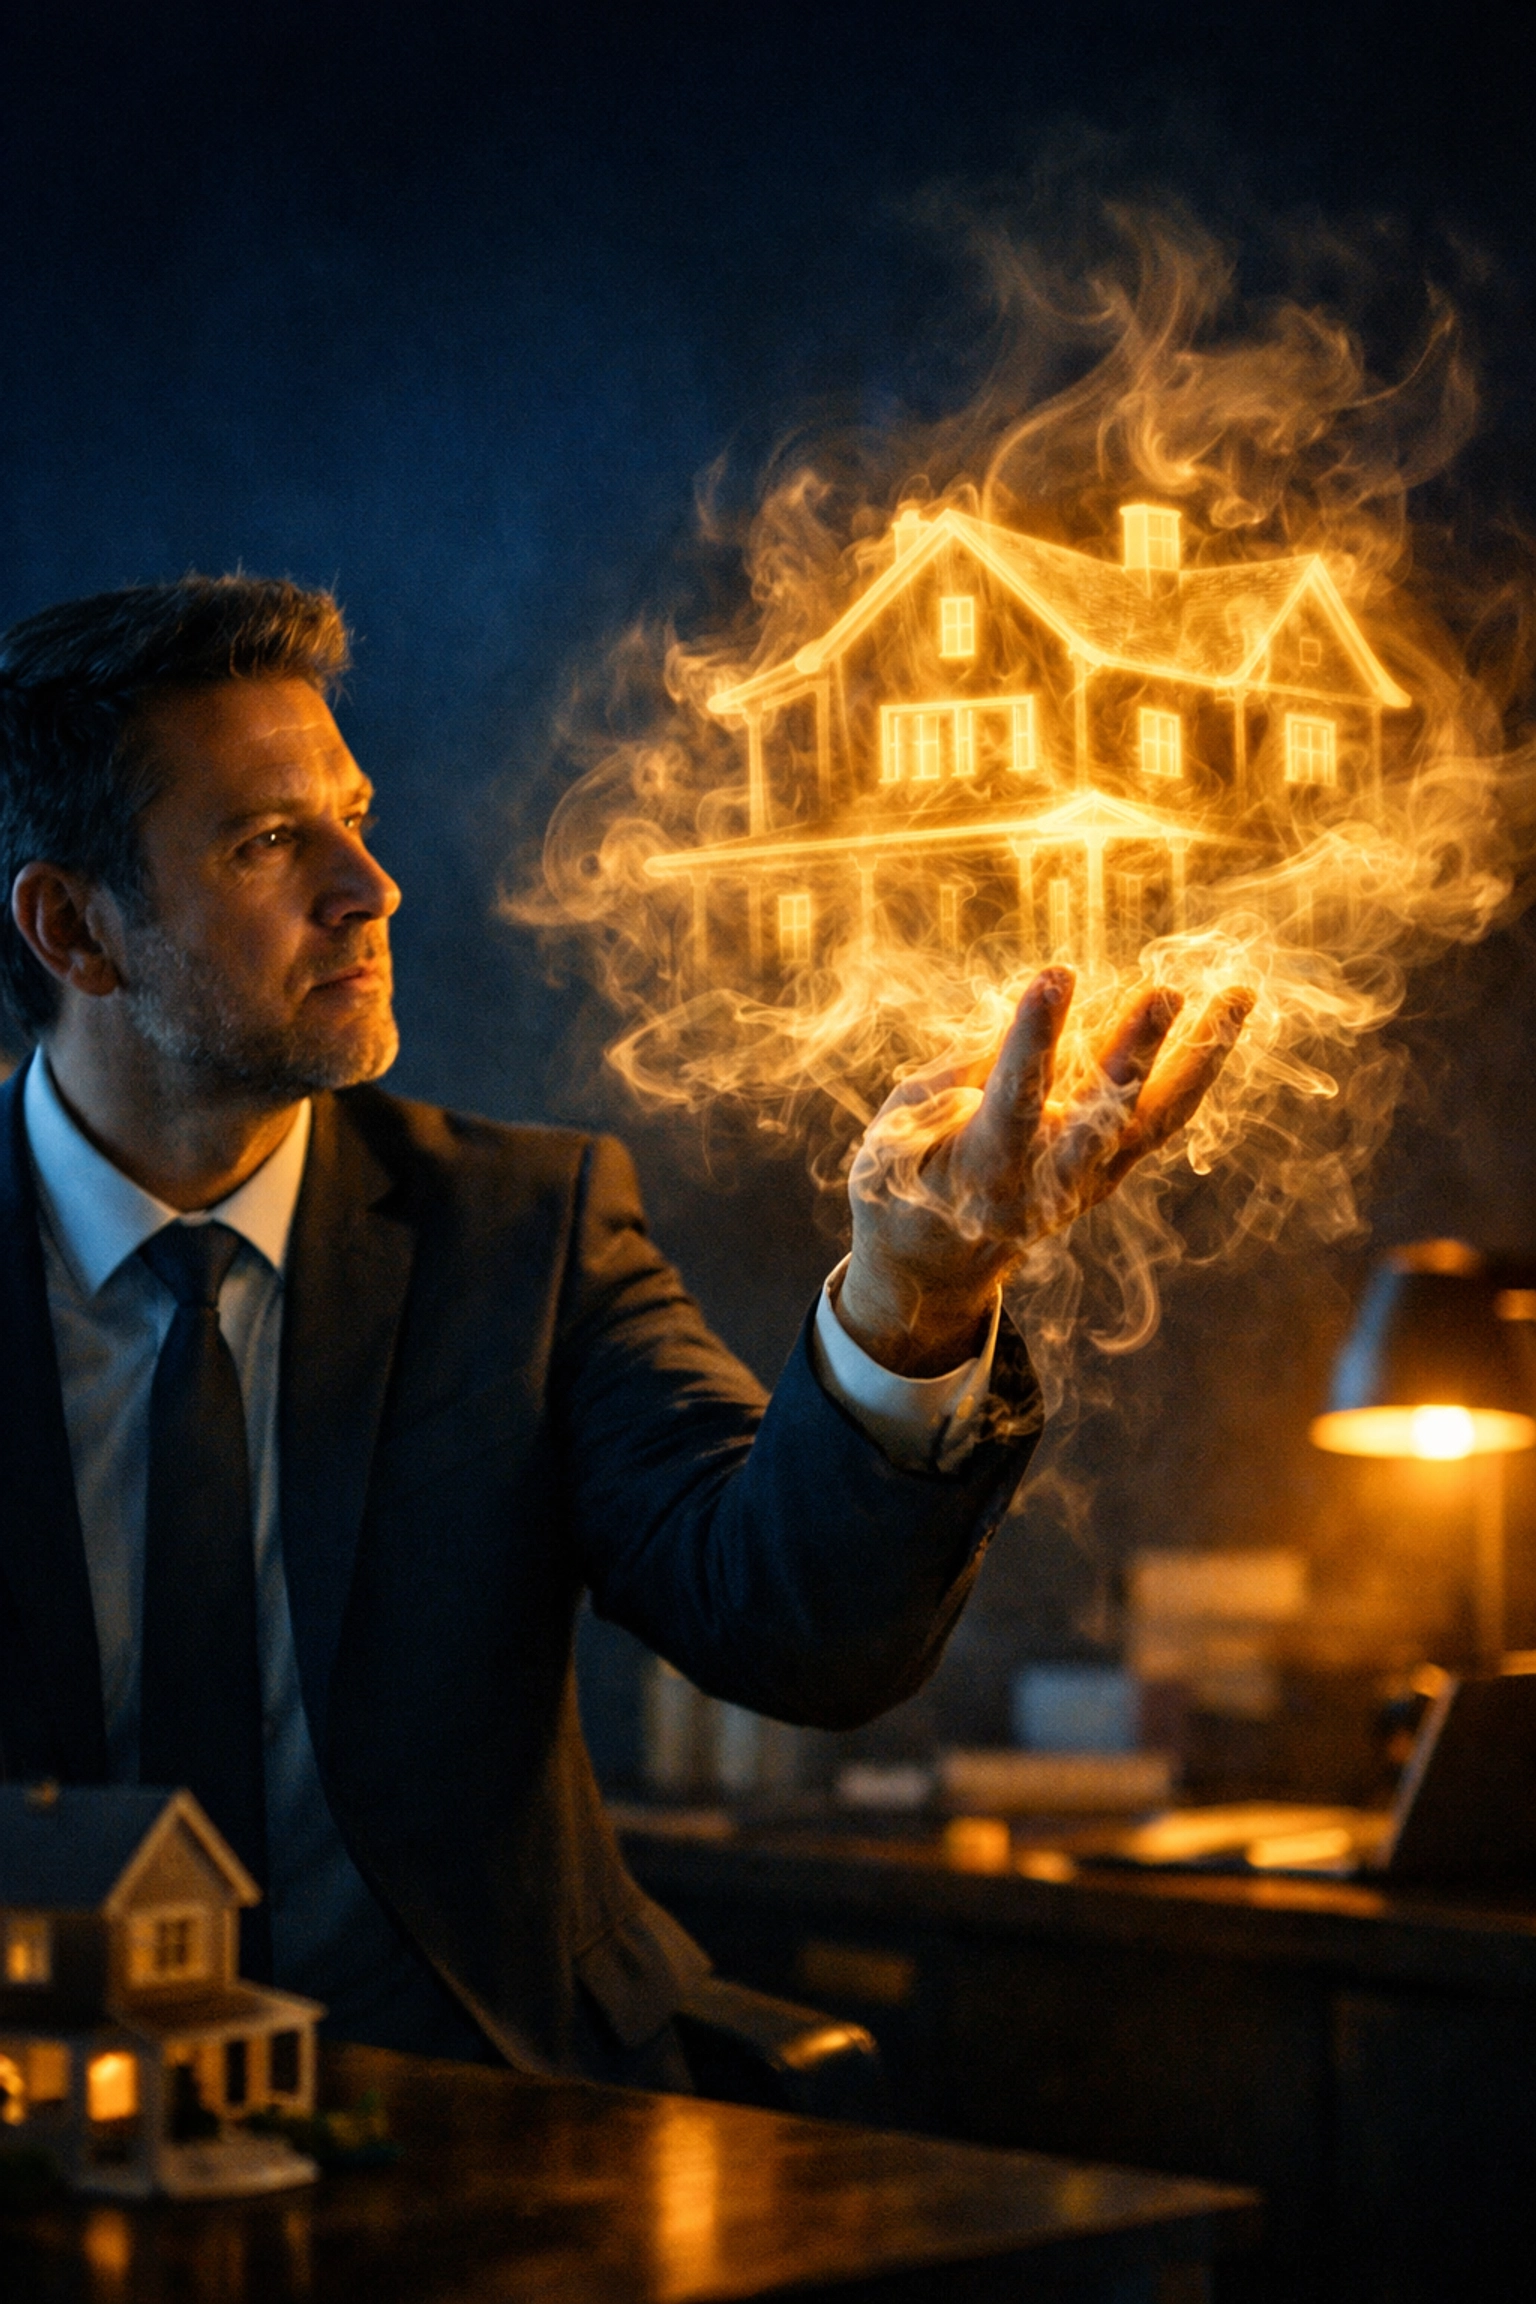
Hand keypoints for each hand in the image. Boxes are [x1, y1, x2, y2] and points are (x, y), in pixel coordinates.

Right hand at [837, 967, 1253, 1376]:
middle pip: (1103, 1114)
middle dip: (1135, 1051)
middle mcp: (1048, 1182)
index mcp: (983, 1170)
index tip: (1056, 975)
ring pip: (1153, 1119)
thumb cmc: (902, 1188)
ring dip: (1199, 1058)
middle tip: (1166, 991)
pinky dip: (1191, 1070)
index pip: (1014, 1097)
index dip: (1035, 1036)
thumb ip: (957, 1076)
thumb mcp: (899, 1131)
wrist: (933, 1272)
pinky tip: (1219, 1019)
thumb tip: (1023, 1020)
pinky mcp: (1108, 1177)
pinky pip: (1159, 1121)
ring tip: (1238, 995)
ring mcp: (1087, 1184)